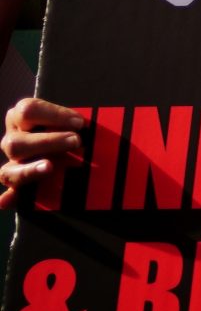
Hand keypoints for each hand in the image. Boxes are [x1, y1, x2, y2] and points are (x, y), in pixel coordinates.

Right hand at [0, 98, 86, 212]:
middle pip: (16, 142)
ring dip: (30, 169)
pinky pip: (10, 189)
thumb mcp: (73, 120)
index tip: (79, 122)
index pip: (27, 110)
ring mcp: (13, 160)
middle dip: (48, 141)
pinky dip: (10, 195)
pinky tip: (9, 200)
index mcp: (21, 115)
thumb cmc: (74, 126)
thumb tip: (82, 124)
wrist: (73, 143)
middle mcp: (13, 137)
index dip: (53, 115)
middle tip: (76, 141)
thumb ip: (74, 120)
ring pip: (9, 169)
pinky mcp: (18, 180)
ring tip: (50, 167)